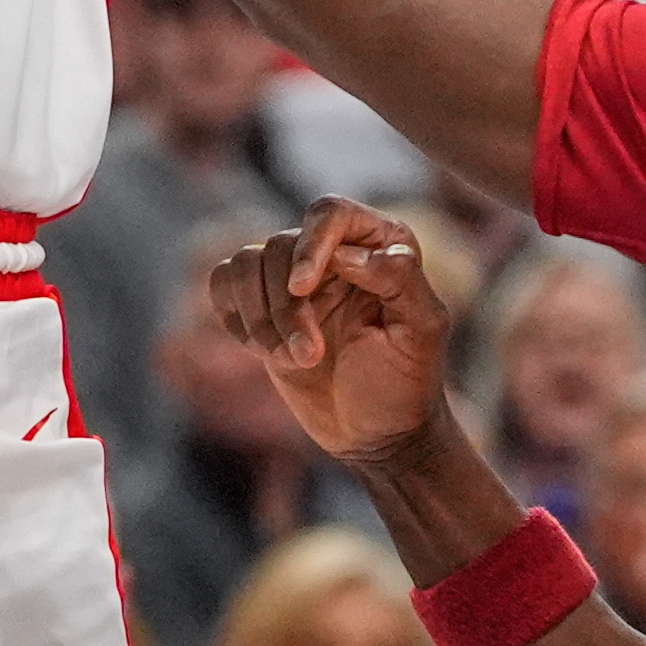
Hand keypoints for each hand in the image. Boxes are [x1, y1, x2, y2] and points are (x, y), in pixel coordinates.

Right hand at [211, 198, 454, 473]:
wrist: (377, 433)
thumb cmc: (406, 382)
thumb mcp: (421, 331)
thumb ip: (399, 279)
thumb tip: (347, 254)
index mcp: (380, 243)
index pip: (331, 213)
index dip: (310, 244)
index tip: (301, 289)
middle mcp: (334, 251)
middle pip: (280, 244)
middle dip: (286, 307)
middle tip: (309, 356)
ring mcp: (294, 279)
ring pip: (246, 262)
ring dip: (260, 318)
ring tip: (290, 360)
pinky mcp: (262, 306)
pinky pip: (224, 281)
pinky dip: (235, 316)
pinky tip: (262, 350)